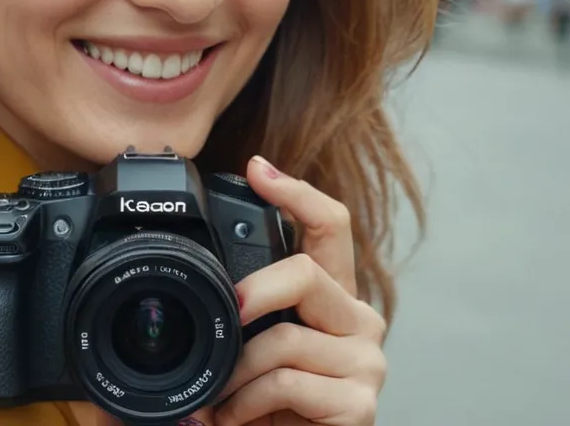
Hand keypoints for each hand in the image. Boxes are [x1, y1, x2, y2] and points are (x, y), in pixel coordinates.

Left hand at [214, 156, 388, 425]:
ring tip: (221, 401)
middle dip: (252, 292)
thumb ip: (240, 320)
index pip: (331, 228)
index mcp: (333, 302)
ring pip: (284, 338)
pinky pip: (286, 383)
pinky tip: (238, 420)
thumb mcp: (250, 358)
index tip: (257, 168)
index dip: (297, 192)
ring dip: (235, 374)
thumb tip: (204, 281)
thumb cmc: (269, 414)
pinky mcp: (359, 405)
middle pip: (307, 273)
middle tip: (225, 314)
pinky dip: (246, 405)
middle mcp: (359, 324)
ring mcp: (365, 365)